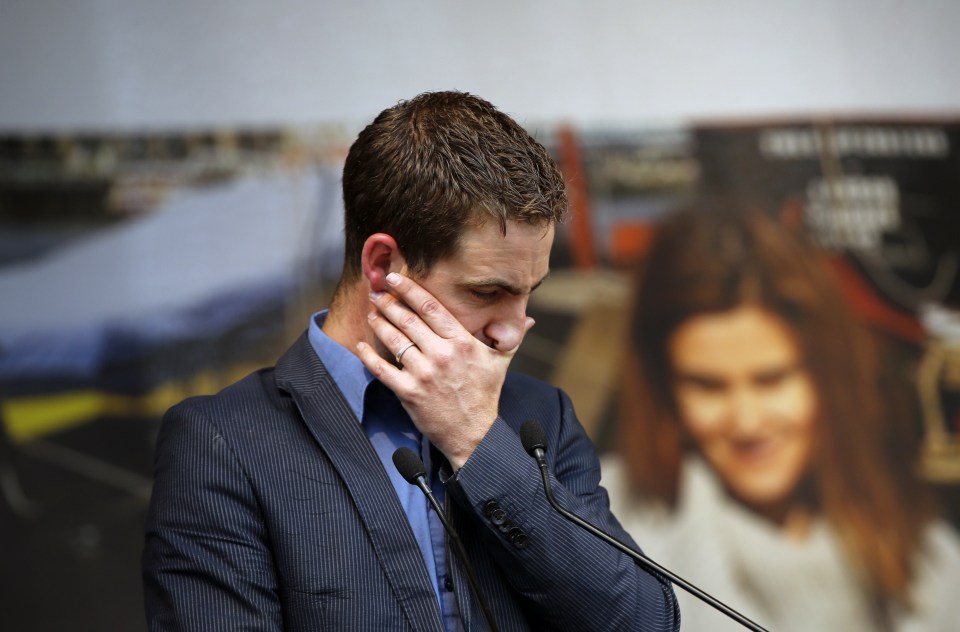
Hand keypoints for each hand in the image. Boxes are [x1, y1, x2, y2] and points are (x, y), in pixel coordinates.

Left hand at [355, 272, 532, 468]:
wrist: (474, 434)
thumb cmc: (485, 395)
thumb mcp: (500, 362)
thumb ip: (511, 336)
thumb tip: (528, 318)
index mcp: (463, 342)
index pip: (431, 307)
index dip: (409, 289)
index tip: (395, 278)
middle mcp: (442, 354)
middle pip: (408, 319)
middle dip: (389, 303)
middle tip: (377, 292)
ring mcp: (424, 373)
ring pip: (394, 340)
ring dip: (379, 323)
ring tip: (372, 313)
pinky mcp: (409, 393)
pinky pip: (382, 369)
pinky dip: (368, 356)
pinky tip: (361, 345)